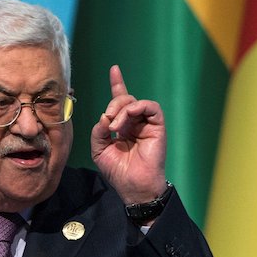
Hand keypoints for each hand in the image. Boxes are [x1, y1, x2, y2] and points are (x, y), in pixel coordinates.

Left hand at [89, 65, 167, 204]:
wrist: (134, 186)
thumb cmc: (118, 172)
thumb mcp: (100, 150)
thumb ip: (98, 131)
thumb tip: (105, 116)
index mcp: (123, 126)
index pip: (121, 101)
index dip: (118, 84)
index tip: (114, 69)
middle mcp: (135, 123)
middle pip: (124, 100)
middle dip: (113, 104)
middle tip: (107, 122)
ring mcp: (147, 124)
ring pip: (135, 102)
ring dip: (122, 109)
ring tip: (115, 126)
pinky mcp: (158, 127)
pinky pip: (151, 107)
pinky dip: (138, 107)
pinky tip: (128, 117)